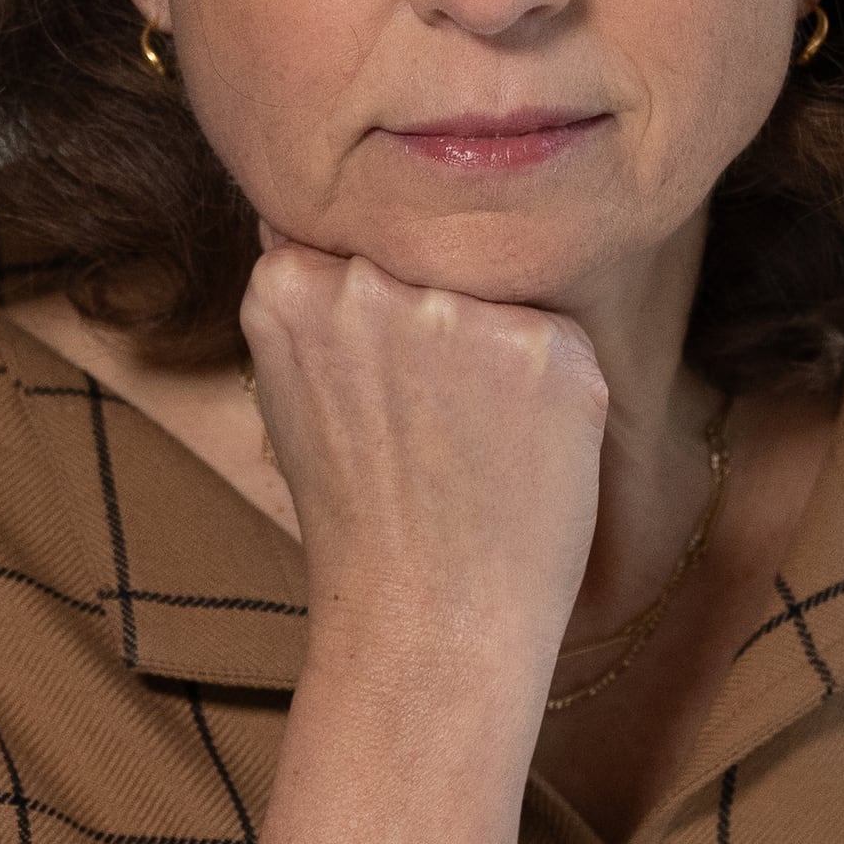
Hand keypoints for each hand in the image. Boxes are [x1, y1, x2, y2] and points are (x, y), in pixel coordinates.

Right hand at [237, 238, 609, 695]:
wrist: (426, 623)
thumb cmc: (358, 516)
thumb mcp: (292, 392)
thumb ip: (316, 300)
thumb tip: (342, 221)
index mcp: (287, 284)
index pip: (346, 235)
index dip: (370, 307)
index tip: (373, 379)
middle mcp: (369, 282)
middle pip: (423, 256)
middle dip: (431, 319)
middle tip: (421, 423)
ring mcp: (460, 311)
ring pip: (493, 291)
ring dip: (493, 349)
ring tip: (467, 444)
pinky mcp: (548, 345)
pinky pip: (557, 339)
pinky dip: (550, 391)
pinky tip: (515, 455)